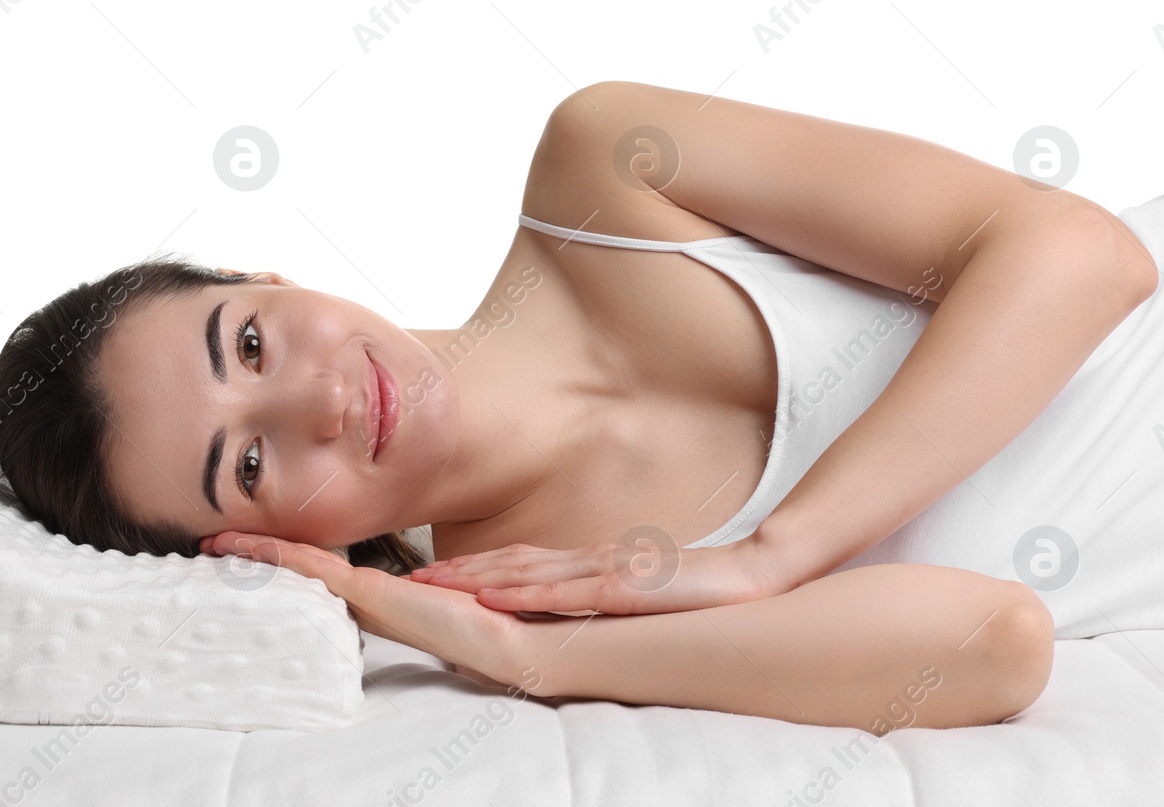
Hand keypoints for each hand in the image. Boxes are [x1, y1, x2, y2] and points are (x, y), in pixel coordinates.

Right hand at [200, 532, 518, 685]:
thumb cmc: (489, 609)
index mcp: (383, 598)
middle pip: (301, 573)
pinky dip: (277, 553)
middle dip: (259, 557)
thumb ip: (435, 579)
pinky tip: (246, 544)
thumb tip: (432, 578)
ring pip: (299, 569)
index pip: (325, 573)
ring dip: (258, 554)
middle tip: (216, 544)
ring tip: (217, 542)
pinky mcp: (368, 593)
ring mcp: (363, 598)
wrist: (511, 635)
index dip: (290, 557)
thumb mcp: (454, 583)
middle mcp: (366, 601)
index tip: (257, 544)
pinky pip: (313, 567)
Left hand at [407, 537, 774, 614]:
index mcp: (590, 561)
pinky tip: (498, 596)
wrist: (754, 572)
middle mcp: (589, 560)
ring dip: (476, 579)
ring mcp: (606, 569)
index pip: (519, 562)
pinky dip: (528, 593)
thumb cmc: (696, 582)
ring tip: (432, 583)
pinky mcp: (627, 584)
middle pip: (510, 564)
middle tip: (409, 578)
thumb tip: (555, 602)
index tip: (430, 575)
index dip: (472, 569)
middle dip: (457, 573)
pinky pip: (568, 591)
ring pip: (528, 573)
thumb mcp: (634, 584)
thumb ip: (595, 589)